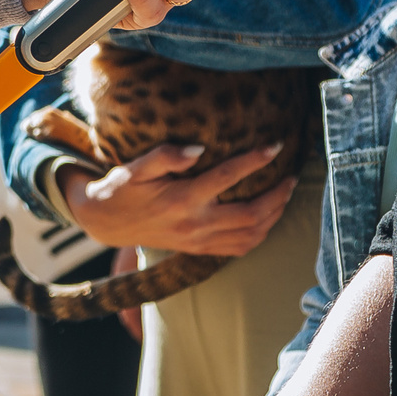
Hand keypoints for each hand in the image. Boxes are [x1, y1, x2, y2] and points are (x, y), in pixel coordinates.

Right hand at [55, 140, 296, 255]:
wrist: (105, 223)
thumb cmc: (121, 189)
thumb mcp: (135, 167)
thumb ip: (165, 156)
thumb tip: (198, 149)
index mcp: (181, 199)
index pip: (228, 177)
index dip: (255, 161)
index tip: (276, 145)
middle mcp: (194, 224)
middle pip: (250, 214)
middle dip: (277, 195)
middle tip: (291, 176)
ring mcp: (198, 241)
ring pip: (250, 235)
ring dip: (274, 216)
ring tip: (285, 194)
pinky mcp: (198, 250)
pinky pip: (238, 248)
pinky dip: (260, 234)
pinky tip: (267, 218)